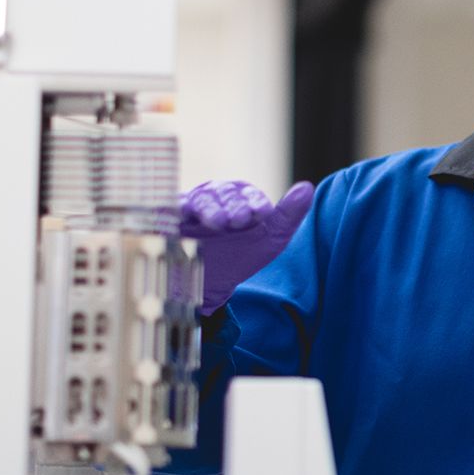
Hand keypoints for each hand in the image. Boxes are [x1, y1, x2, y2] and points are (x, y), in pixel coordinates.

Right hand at [180, 179, 315, 315]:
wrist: (205, 287)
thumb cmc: (239, 258)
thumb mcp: (269, 240)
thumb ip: (289, 215)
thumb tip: (308, 187)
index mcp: (238, 197)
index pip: (246, 192)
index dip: (254, 201)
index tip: (261, 214)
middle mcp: (212, 197)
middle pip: (222, 192)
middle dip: (232, 205)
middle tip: (239, 221)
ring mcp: (188, 207)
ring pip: (198, 198)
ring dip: (209, 208)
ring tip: (218, 223)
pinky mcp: (165, 220)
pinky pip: (168, 209)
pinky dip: (175, 210)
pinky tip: (182, 216)